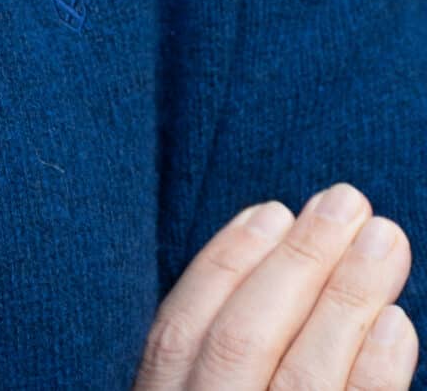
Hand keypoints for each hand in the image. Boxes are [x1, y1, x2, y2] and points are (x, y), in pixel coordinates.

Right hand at [134, 184, 416, 388]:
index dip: (225, 263)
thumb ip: (209, 355)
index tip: (271, 209)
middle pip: (243, 341)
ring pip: (303, 376)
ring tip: (384, 240)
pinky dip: (375, 372)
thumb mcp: (192, 389)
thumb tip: (273, 254)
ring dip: (347, 298)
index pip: (178, 330)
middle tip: (346, 202)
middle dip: (297, 262)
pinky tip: (396, 323)